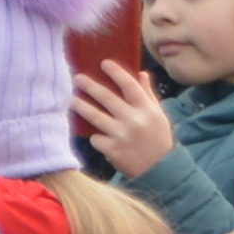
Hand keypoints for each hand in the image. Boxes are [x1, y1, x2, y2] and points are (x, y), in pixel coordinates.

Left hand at [70, 62, 176, 180]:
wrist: (161, 170)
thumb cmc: (158, 139)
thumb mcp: (158, 116)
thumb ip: (148, 94)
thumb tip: (141, 73)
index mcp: (147, 110)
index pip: (130, 86)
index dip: (116, 73)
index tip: (104, 63)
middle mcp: (134, 120)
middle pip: (107, 98)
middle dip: (90, 86)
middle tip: (77, 77)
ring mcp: (122, 136)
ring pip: (95, 117)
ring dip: (81, 107)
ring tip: (72, 100)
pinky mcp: (112, 150)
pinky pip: (96, 138)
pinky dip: (95, 136)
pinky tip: (97, 136)